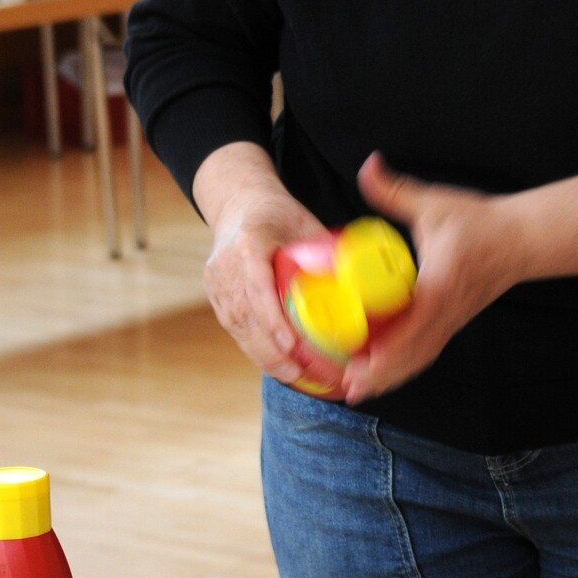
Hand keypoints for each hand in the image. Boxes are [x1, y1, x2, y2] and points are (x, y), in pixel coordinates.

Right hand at [195, 143, 328, 381]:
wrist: (238, 203)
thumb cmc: (277, 211)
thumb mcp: (304, 221)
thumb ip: (326, 249)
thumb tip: (362, 282)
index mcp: (248, 242)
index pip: (256, 285)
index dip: (270, 318)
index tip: (289, 345)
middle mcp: (224, 265)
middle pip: (243, 315)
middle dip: (268, 350)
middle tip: (297, 372)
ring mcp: (216, 281)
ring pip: (236, 326)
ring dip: (261, 354)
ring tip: (290, 374)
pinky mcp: (215, 294)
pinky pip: (234, 325)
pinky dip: (254, 346)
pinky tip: (275, 363)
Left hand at [341, 152, 523, 402]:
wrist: (521, 239)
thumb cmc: (480, 222)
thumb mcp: (436, 203)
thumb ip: (397, 190)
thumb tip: (368, 166)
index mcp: (441, 281)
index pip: (414, 319)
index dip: (389, 344)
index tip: (360, 358)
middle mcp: (448, 309)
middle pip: (414, 351)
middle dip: (381, 372)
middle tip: (348, 385)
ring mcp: (453, 320)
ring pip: (420, 357)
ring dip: (390, 377)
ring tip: (356, 391)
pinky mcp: (454, 323)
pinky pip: (426, 352)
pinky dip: (403, 368)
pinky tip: (381, 377)